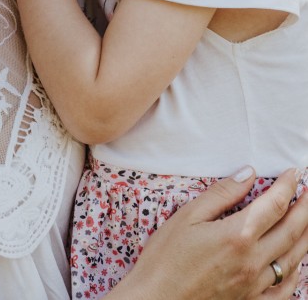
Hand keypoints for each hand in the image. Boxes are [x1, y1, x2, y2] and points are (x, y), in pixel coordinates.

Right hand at [107, 166, 307, 298]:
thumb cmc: (165, 257)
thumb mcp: (187, 216)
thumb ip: (222, 194)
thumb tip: (248, 174)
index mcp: (238, 235)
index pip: (274, 205)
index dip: (288, 186)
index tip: (295, 172)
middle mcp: (252, 261)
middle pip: (291, 230)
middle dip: (305, 208)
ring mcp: (254, 286)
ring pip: (293, 259)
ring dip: (305, 235)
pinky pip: (283, 291)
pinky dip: (295, 273)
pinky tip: (297, 263)